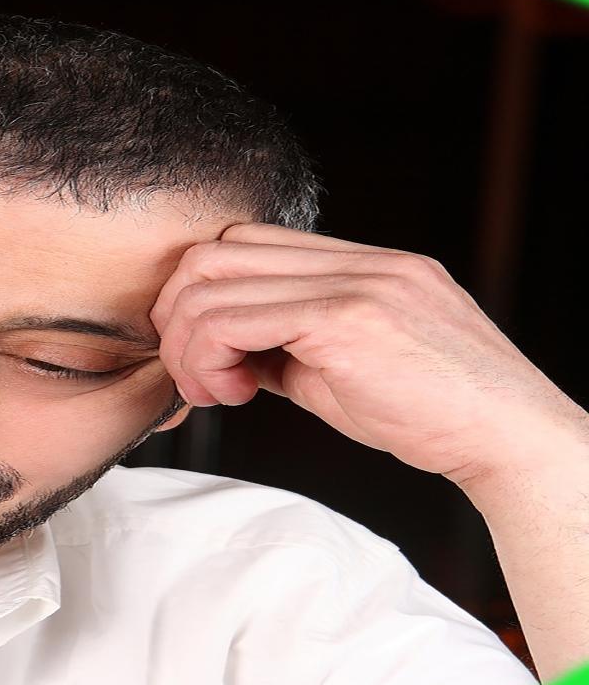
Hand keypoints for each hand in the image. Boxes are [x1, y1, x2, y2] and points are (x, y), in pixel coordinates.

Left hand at [152, 222, 588, 486]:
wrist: (506, 440)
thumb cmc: (430, 415)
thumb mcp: (342, 371)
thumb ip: (284, 348)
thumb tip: (223, 354)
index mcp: (362, 262)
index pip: (246, 244)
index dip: (204, 297)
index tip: (206, 358)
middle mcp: (358, 259)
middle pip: (215, 250)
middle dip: (178, 315)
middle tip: (195, 375)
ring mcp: (354, 281)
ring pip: (211, 280)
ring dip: (188, 344)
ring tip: (215, 391)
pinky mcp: (346, 317)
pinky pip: (233, 319)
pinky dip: (208, 358)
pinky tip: (232, 394)